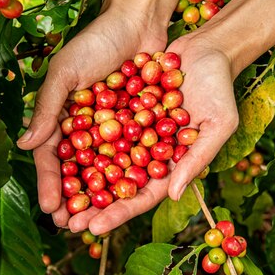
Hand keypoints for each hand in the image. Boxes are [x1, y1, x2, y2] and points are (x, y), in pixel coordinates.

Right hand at [17, 7, 165, 227]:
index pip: (52, 157)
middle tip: (74, 227)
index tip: (51, 209)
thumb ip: (47, 107)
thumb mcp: (66, 71)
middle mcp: (86, 128)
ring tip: (100, 223)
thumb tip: (23, 144)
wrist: (140, 21)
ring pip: (106, 171)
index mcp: (62, 117)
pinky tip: (132, 199)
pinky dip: (132, 177)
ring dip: (102, 198)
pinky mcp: (140, 127)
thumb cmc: (96, 42)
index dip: (51, 183)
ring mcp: (113, 130)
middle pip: (78, 171)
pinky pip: (135, 156)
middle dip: (75, 200)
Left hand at [70, 32, 238, 234]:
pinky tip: (55, 153)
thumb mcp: (218, 123)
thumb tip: (173, 195)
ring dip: (79, 179)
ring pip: (100, 160)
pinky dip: (77, 142)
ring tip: (54, 199)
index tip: (94, 229)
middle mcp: (147, 152)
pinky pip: (95, 129)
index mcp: (170, 165)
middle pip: (115, 185)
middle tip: (66, 223)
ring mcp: (131, 131)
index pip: (142, 196)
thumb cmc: (220, 86)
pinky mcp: (120, 110)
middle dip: (91, 205)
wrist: (206, 45)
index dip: (118, 214)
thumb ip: (197, 159)